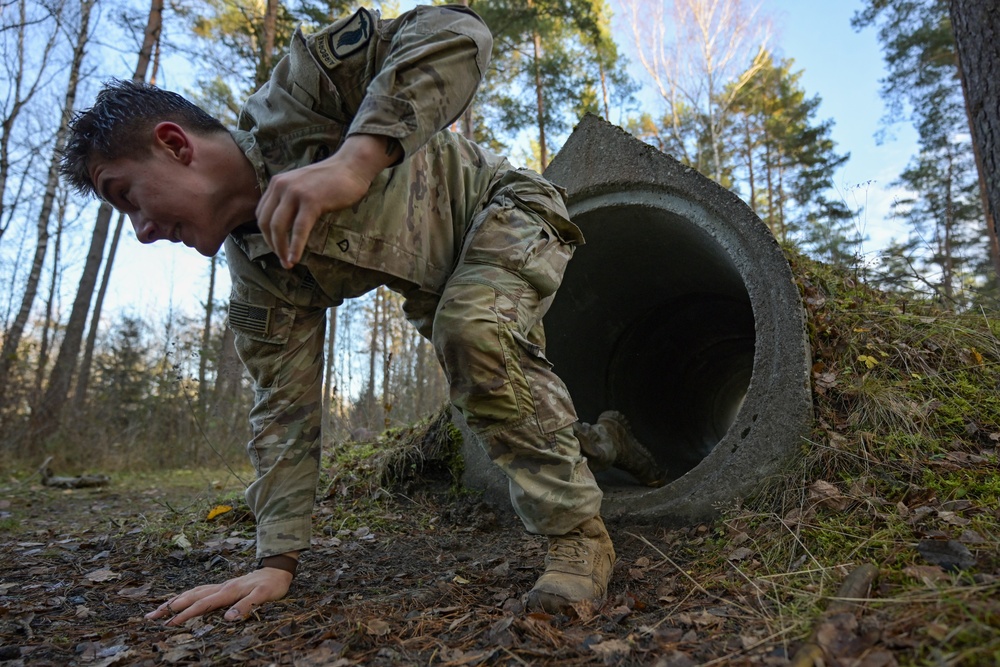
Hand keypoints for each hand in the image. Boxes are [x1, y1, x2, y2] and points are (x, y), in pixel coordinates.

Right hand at [145, 567, 292, 625]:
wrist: (278, 570)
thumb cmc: (272, 585)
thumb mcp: (264, 596)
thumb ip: (246, 606)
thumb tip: (227, 619)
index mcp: (228, 591)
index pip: (202, 605)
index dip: (185, 615)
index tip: (169, 624)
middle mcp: (221, 587)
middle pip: (190, 597)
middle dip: (170, 607)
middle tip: (150, 617)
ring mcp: (221, 586)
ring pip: (192, 592)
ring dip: (174, 601)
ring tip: (157, 609)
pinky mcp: (223, 586)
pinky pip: (200, 590)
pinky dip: (186, 595)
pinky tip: (180, 599)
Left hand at [257, 134, 400, 268]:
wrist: (351, 167)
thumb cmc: (331, 179)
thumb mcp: (302, 186)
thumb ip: (290, 200)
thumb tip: (286, 225)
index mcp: (277, 183)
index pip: (261, 214)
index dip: (266, 235)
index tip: (277, 247)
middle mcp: (281, 186)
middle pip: (266, 223)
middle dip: (272, 245)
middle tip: (282, 259)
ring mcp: (295, 193)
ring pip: (278, 227)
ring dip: (281, 249)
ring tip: (288, 263)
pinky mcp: (311, 201)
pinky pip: (299, 229)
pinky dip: (296, 246)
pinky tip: (295, 258)